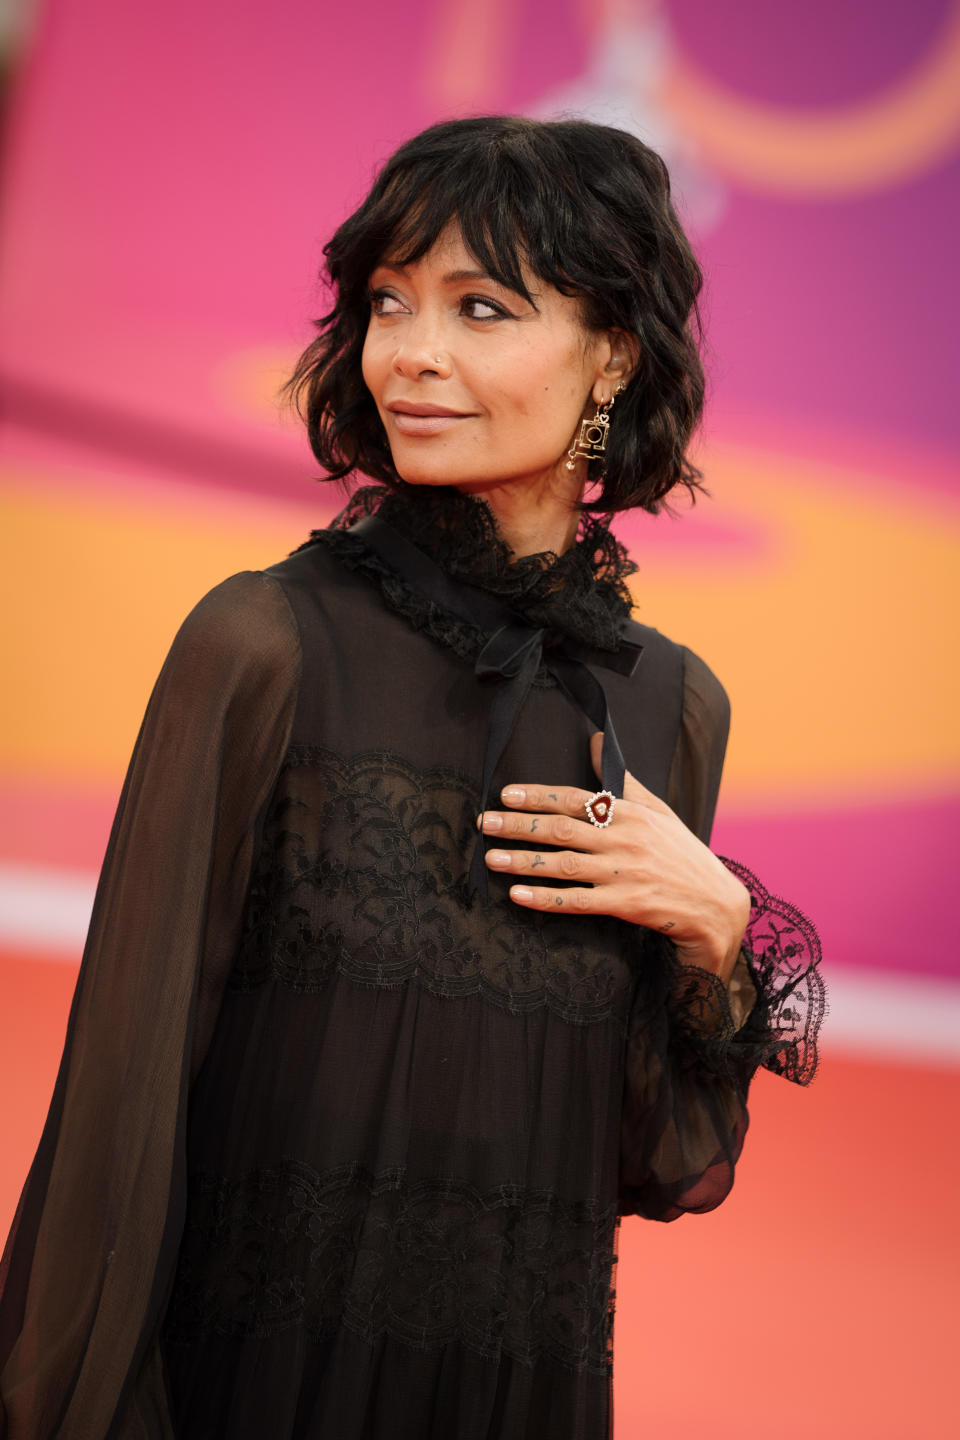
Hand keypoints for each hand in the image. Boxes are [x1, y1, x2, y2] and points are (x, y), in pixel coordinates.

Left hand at [477, 732, 750, 982]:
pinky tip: (518, 895)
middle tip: (485, 823)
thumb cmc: (681, 854)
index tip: (506, 795)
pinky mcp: (626, 906)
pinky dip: (545, 899)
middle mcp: (625, 840)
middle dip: (519, 825)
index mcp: (630, 813)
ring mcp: (624, 874)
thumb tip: (595, 738)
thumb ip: (620, 778)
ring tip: (491, 858)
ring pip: (564, 865)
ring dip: (523, 861)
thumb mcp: (656, 810)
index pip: (575, 799)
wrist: (717, 905)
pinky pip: (577, 902)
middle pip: (562, 829)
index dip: (538, 796)